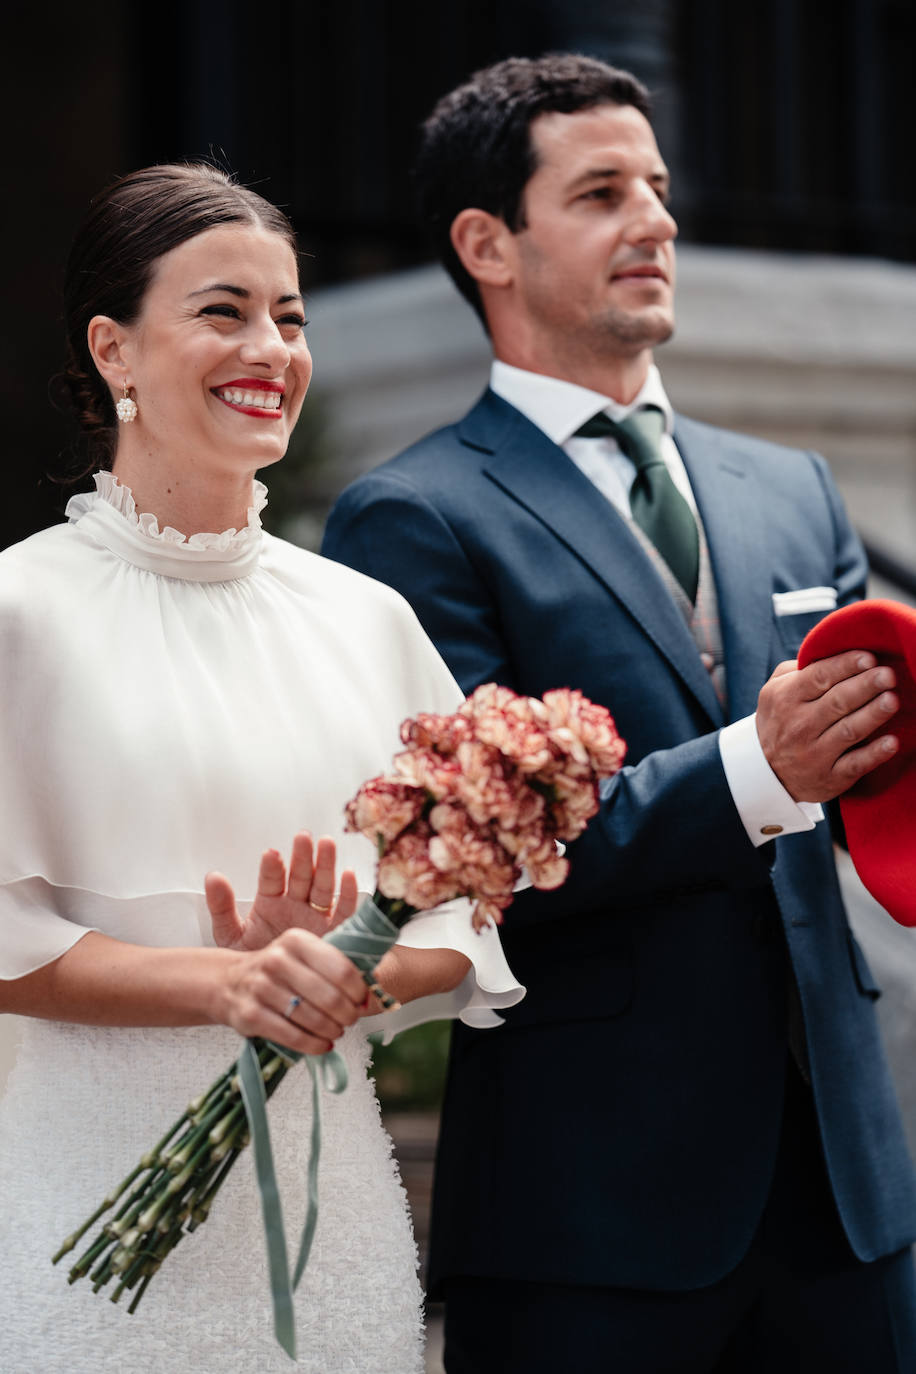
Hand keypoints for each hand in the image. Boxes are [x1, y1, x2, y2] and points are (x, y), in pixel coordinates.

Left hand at [205, 832, 358, 952]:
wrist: (277, 996)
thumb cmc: (255, 964)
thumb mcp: (232, 937)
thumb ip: (221, 908)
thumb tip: (212, 876)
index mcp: (270, 903)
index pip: (272, 880)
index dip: (273, 867)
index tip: (271, 854)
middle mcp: (295, 905)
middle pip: (301, 877)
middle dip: (303, 857)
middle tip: (303, 838)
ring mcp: (316, 917)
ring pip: (322, 887)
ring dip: (326, 866)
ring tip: (326, 844)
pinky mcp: (334, 933)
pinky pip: (343, 913)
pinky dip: (348, 895)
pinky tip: (348, 875)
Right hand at [217, 926, 367, 1054]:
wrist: (229, 982)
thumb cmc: (276, 970)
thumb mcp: (302, 954)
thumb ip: (332, 964)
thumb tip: (372, 984)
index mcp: (296, 940)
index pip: (341, 969)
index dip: (358, 990)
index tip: (362, 1001)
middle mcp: (277, 960)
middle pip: (330, 997)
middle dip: (348, 1014)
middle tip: (351, 1019)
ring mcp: (261, 988)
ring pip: (313, 1019)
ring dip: (332, 1030)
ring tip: (337, 1031)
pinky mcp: (250, 1015)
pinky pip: (293, 1036)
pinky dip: (314, 1045)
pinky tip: (322, 1045)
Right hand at [756, 651, 898, 802]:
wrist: (765, 773)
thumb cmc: (780, 721)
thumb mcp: (774, 692)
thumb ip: (797, 670)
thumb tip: (829, 649)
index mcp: (786, 698)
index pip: (818, 677)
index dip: (845, 666)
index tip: (869, 657)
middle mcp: (799, 726)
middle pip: (837, 702)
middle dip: (865, 686)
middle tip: (888, 674)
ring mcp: (815, 754)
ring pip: (848, 731)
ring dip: (872, 715)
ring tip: (892, 700)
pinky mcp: (830, 778)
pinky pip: (855, 765)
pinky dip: (874, 754)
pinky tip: (892, 742)